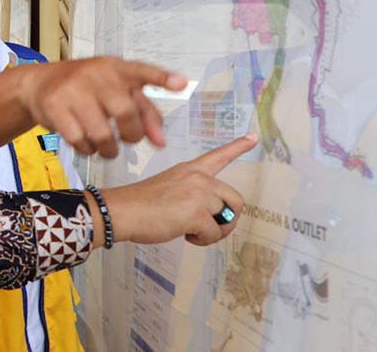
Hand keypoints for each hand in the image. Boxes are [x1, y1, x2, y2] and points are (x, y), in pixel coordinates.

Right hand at [20, 57, 187, 156]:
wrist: (39, 83)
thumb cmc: (86, 89)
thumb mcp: (116, 91)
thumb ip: (144, 113)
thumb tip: (161, 142)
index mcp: (116, 67)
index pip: (142, 71)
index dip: (162, 78)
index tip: (181, 83)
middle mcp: (95, 74)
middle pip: (125, 112)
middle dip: (132, 135)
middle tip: (129, 139)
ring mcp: (73, 90)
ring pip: (102, 134)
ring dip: (109, 149)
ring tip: (107, 147)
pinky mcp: (55, 106)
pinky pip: (79, 140)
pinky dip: (87, 150)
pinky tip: (86, 144)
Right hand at [99, 133, 257, 245]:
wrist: (122, 211)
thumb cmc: (140, 204)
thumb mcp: (169, 188)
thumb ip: (192, 194)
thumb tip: (209, 217)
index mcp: (190, 170)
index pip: (218, 155)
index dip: (239, 146)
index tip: (254, 136)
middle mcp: (198, 178)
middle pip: (236, 200)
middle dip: (228, 218)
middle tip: (210, 227)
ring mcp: (199, 194)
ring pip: (227, 219)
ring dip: (215, 232)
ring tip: (193, 232)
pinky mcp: (197, 213)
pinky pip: (214, 233)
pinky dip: (202, 240)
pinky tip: (185, 235)